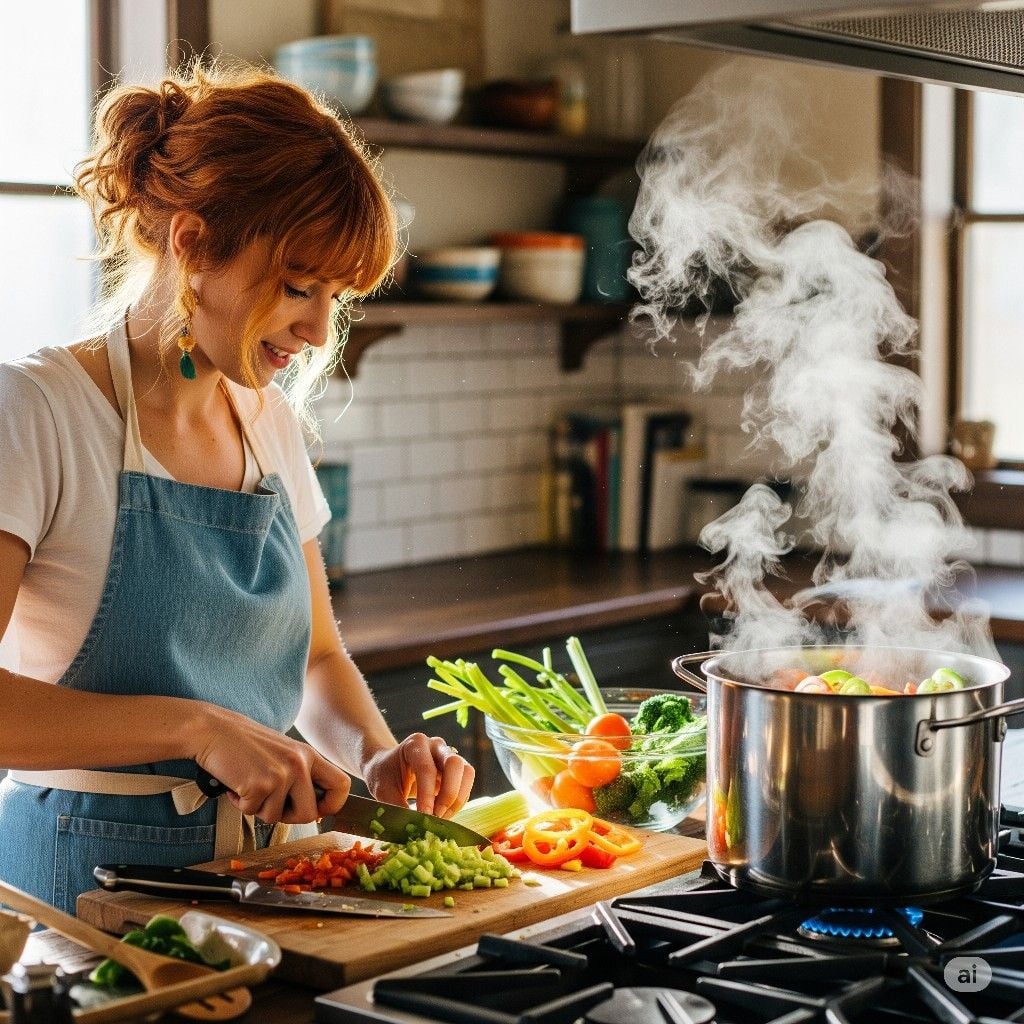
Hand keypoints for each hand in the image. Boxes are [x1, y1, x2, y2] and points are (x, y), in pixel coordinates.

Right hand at [193, 704, 349, 824]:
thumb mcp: (282, 753)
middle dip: (288, 817)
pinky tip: (236, 783)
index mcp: (308, 755)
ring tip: (248, 785)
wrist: (212, 730)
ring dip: (259, 808)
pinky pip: (252, 812)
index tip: (317, 810)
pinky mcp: (259, 784)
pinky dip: (240, 804)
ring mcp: (280, 774)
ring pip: (277, 818)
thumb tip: (313, 809)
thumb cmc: (244, 744)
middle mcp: (299, 764)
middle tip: (269, 803)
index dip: (332, 805)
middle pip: (310, 814)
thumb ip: (299, 775)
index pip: (341, 785)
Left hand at [362, 733, 474, 817]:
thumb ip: (398, 808)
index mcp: (415, 744)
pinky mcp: (456, 769)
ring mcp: (448, 755)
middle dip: (449, 794)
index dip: (427, 795)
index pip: (426, 768)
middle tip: (436, 816)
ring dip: (457, 799)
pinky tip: (443, 813)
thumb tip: (414, 829)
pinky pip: (466, 784)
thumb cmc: (383, 776)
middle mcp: (436, 746)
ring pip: (467, 773)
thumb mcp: (383, 791)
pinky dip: (458, 802)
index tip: (424, 816)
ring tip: (441, 817)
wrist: (387, 767)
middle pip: (455, 764)